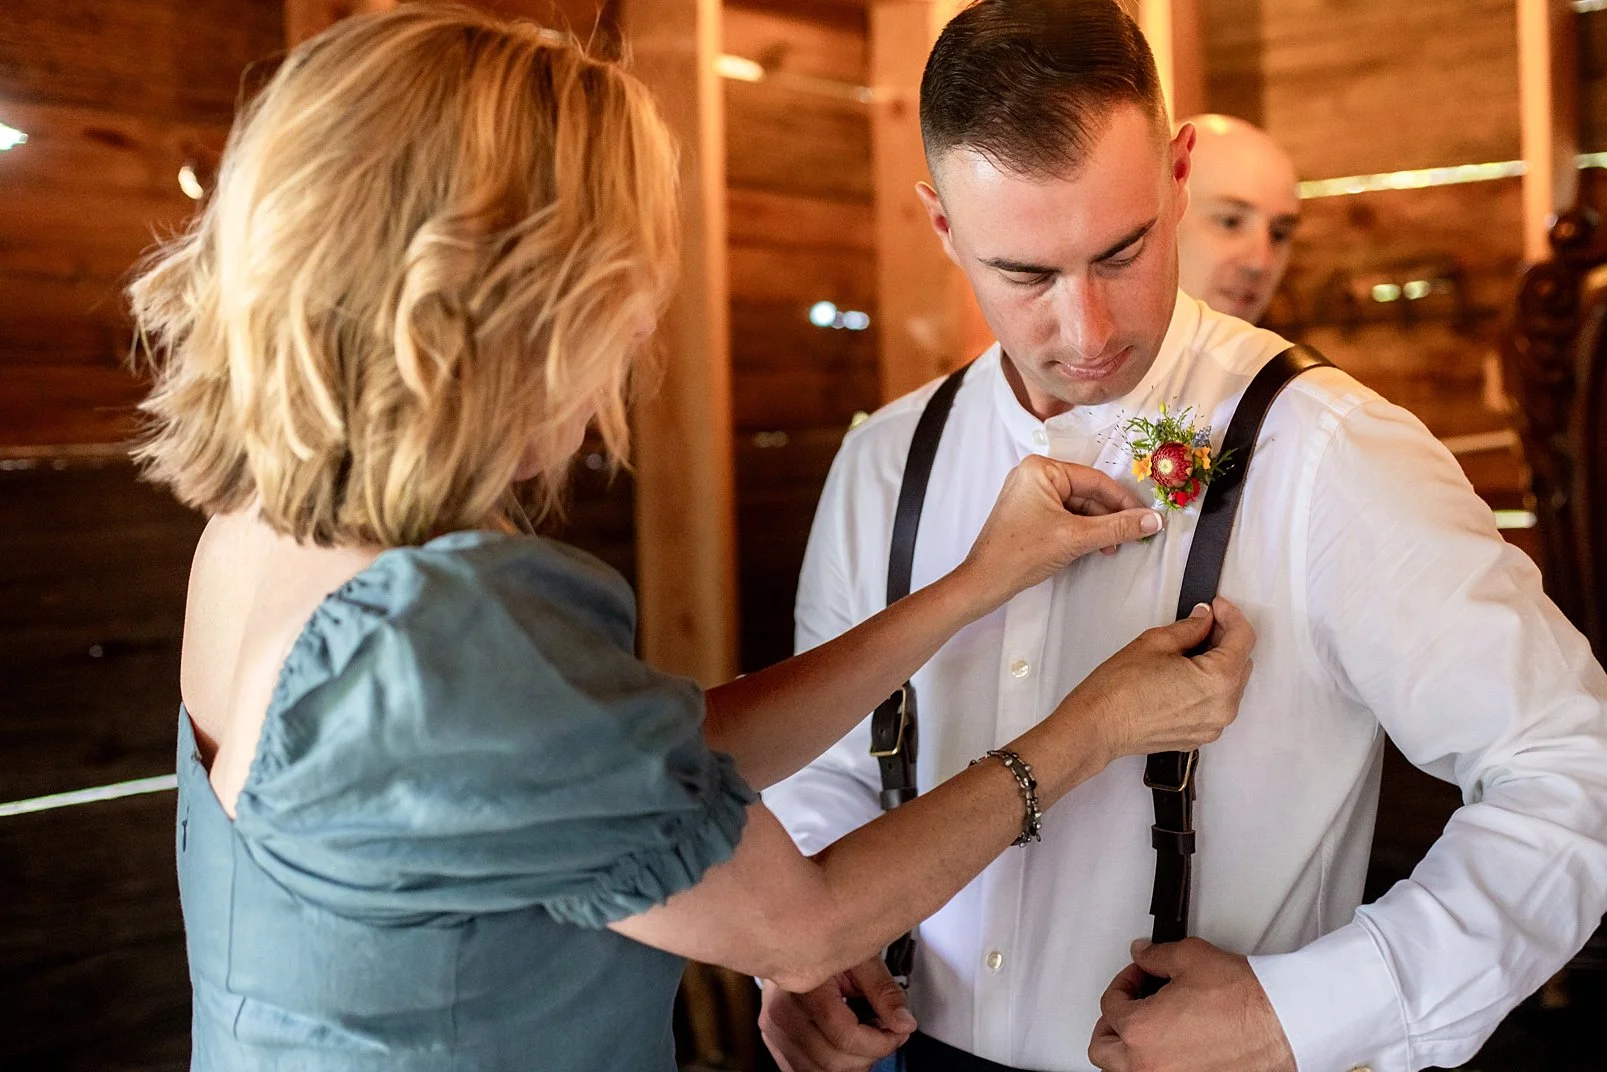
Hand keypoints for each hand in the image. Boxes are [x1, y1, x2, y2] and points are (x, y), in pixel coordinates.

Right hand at [758, 956, 915, 1071]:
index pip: (845, 1034)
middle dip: (871, 1053)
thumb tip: (904, 1022)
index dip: (881, 1041)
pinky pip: (807, 1071)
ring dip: (853, 1063)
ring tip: (866, 1036)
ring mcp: (774, 1032)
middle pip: (834, 1060)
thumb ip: (884, 991)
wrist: (787, 942)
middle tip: (887, 1033)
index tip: (899, 1030)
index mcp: (803, 986)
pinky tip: (846, 1046)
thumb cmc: (823, 946)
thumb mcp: (860, 958)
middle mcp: (781, 1013)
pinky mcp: (774, 1044)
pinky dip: (835, 1066)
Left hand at [956, 455, 1163, 612]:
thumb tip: (1153, 520)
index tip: (1146, 518)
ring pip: (1077, 507)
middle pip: (1086, 493)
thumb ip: (1117, 527)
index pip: (1095, 480)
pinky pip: (1063, 516)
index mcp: (1041, 469)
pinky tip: (1093, 547)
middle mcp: (1034, 475)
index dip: (1124, 501)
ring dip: (1096, 527)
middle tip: (1132, 537)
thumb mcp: (1076, 538)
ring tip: (1110, 548)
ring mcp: (1029, 494)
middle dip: (1109, 517)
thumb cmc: (1022, 554)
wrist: (984, 582)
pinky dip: (1080, 531)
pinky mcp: (1028, 513)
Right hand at [1059, 597, 1255, 763]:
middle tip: (1203, 624)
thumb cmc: (1119, 690)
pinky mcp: (1200, 736)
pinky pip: (1217, 705)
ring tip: (1189, 651)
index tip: (1218, 607)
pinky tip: (1184, 675)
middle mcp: (1223, 707)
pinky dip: (1208, 687)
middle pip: (1242, 662)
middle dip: (1226, 639)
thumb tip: (1204, 619)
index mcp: (1217, 680)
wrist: (1098, 726)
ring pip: (1231, 685)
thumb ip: (1190, 627)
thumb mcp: (1156, 642)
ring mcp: (1213, 726)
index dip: (1231, 615)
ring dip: (1218, 664)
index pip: (1243, 638)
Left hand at [1088, 938, 1295, 1071]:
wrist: (1285, 1021)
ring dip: (1128, 1051)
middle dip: (1113, 1024)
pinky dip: (1157, 1065)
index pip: (1111, 1007)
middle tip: (1129, 1006)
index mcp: (1141, 1031)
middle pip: (1104, 1050)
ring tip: (1145, 1030)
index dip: (1124, 983)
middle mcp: (1149, 1066)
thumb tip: (1143, 954)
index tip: (1138, 976)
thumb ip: (1156, 956)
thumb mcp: (1190, 958)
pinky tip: (1171, 1048)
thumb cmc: (1245, 999)